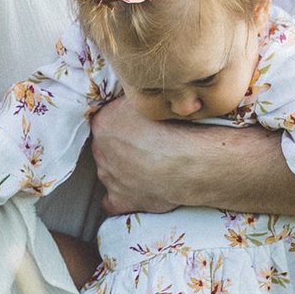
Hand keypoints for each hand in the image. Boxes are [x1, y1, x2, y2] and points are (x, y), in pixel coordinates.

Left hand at [91, 97, 294, 220]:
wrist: (193, 161)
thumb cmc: (178, 126)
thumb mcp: (155, 99)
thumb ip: (140, 97)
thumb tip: (141, 91)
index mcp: (103, 124)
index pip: (107, 123)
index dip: (125, 125)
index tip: (141, 127)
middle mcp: (101, 152)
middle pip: (108, 148)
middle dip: (123, 147)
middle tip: (149, 146)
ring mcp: (110, 178)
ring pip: (111, 172)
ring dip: (125, 170)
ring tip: (153, 166)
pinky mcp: (122, 200)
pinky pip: (113, 202)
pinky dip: (123, 197)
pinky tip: (139, 189)